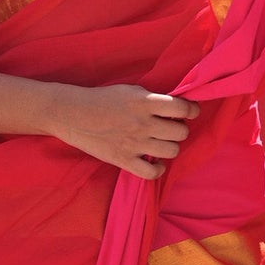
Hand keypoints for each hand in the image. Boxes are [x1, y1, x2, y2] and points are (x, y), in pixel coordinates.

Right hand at [48, 83, 199, 178]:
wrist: (72, 113)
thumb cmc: (102, 99)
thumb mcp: (130, 91)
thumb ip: (153, 99)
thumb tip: (176, 107)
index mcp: (144, 102)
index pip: (182, 108)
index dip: (192, 110)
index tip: (190, 111)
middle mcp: (143, 123)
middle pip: (181, 132)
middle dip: (179, 129)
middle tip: (170, 127)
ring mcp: (134, 143)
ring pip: (172, 151)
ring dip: (170, 147)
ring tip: (161, 143)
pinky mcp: (124, 160)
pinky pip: (152, 173)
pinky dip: (158, 169)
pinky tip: (154, 162)